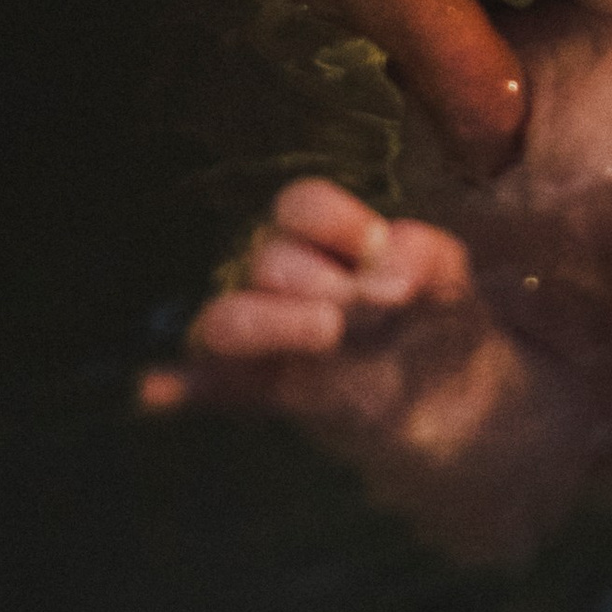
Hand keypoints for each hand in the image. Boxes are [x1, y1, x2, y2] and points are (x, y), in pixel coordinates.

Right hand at [142, 176, 472, 421]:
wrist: (456, 404)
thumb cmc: (442, 321)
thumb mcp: (450, 279)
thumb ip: (421, 257)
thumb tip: (385, 268)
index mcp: (328, 242)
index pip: (300, 208)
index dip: (333, 222)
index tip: (378, 250)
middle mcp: (288, 281)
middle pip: (269, 260)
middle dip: (317, 280)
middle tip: (372, 310)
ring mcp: (271, 339)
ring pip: (229, 319)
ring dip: (269, 323)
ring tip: (330, 332)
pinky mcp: (262, 392)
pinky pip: (209, 386)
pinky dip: (178, 388)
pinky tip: (155, 393)